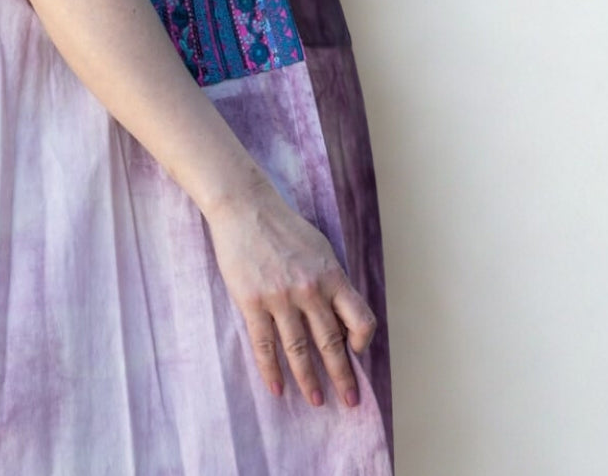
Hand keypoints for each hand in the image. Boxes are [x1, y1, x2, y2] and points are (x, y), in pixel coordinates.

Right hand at [205, 182, 376, 408]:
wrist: (245, 206)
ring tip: (316, 401)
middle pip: (331, 343)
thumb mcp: (319, 248)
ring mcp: (280, 297)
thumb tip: (340, 319)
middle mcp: (310, 289)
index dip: (363, 341)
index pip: (360, 318)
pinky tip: (277, 389)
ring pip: (299, 349)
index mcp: (331, 275)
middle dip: (342, 376)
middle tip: (350, 402)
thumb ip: (331, 282)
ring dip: (309, 380)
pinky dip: (271, 369)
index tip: (357, 353)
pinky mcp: (253, 301)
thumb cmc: (283, 226)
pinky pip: (264, 344)